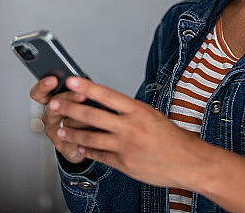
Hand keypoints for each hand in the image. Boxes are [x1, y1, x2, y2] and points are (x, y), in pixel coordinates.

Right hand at [29, 76, 90, 163]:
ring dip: (81, 119)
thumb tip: (85, 81)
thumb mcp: (81, 97)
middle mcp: (50, 116)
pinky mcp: (63, 147)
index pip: (39, 93)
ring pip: (65, 123)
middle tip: (81, 95)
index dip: (43, 86)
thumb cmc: (83, 114)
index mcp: (52, 101)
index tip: (53, 80)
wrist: (86, 141)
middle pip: (53, 105)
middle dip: (69, 98)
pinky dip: (85, 135)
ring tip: (94, 116)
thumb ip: (79, 88)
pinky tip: (93, 132)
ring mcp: (55, 132)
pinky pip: (73, 140)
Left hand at [48, 76, 201, 187]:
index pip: (107, 94)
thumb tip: (107, 105)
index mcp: (138, 110)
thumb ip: (130, 112)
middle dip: (70, 109)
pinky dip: (87, 151)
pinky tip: (80, 148)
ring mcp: (125, 146)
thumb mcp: (152, 115)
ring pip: (91, 138)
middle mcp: (130, 127)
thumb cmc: (173, 138)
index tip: (71, 81)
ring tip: (61, 129)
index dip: (87, 87)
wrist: (189, 162)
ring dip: (73, 133)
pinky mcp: (124, 164)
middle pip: (92, 116)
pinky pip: (100, 156)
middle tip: (55, 104)